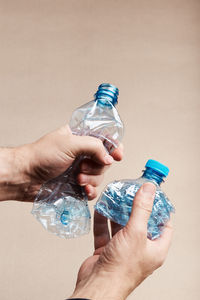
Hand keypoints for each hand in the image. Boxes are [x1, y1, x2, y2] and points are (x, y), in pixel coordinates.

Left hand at [0, 125, 122, 200]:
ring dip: (91, 179)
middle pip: (104, 160)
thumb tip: (110, 158)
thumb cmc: (42, 156)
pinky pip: (92, 190)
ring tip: (76, 179)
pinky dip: (90, 191)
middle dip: (96, 166)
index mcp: (80, 138)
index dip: (114, 146)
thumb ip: (93, 146)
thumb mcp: (69, 143)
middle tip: (81, 167)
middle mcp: (82, 154)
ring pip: (99, 176)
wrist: (25, 177)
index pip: (104, 139)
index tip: (118, 155)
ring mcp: (80, 170)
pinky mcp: (76, 186)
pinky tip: (83, 190)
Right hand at [71, 183, 172, 299]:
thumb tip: (149, 190)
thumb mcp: (136, 232)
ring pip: (120, 226)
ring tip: (114, 198)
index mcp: (155, 248)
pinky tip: (100, 209)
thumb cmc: (121, 268)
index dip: (160, 210)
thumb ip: (141, 209)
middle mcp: (139, 249)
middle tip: (131, 193)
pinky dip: (102, 220)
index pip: (163, 226)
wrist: (97, 285)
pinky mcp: (107, 250)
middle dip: (134, 208)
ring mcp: (122, 250)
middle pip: (139, 223)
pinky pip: (105, 232)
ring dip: (116, 213)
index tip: (154, 196)